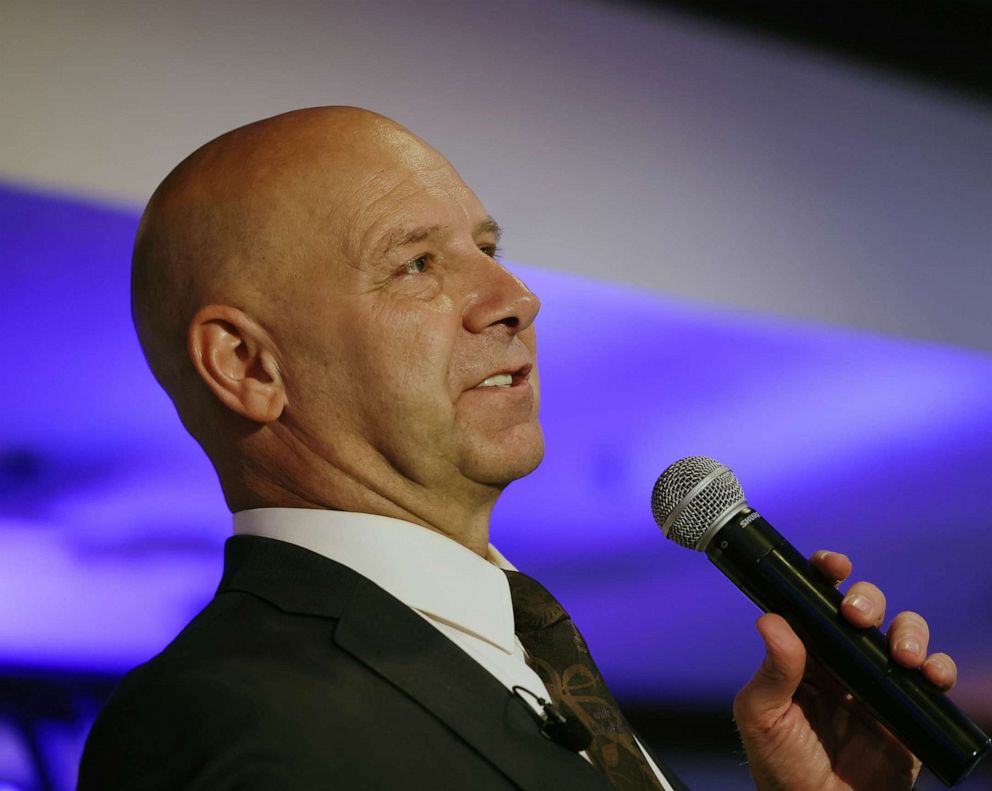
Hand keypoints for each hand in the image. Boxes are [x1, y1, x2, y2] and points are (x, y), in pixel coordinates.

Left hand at [733, 550, 957, 790]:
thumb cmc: (780, 764)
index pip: (815, 599)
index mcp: (803, 650)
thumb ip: (772, 672)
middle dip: (868, 599)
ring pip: (903, 632)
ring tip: (904, 657)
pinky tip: (930, 675)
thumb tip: (770, 620)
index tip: (834, 565)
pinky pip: (931, 676)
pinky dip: (939, 667)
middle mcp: (841, 658)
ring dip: (910, 631)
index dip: (826, 573)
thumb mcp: (762, 716)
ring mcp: (876, 680)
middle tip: (858, 616)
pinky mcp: (908, 708)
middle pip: (864, 606)